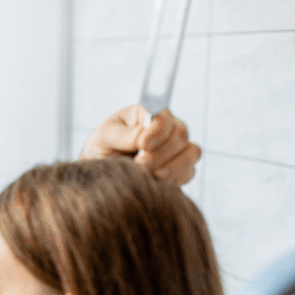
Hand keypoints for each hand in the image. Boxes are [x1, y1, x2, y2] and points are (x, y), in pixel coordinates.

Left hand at [78, 104, 200, 185]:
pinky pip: (189, 172)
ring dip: (170, 168)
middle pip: (180, 135)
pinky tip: (156, 182)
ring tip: (147, 175)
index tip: (143, 146)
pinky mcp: (182, 167)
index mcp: (148, 113)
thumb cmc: (103, 148)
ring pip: (192, 153)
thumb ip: (123, 136)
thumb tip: (144, 139)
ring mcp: (178, 147)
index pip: (164, 117)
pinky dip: (175, 179)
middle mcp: (168, 127)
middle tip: (139, 165)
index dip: (157, 132)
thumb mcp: (105, 138)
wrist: (104, 173)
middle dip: (160, 154)